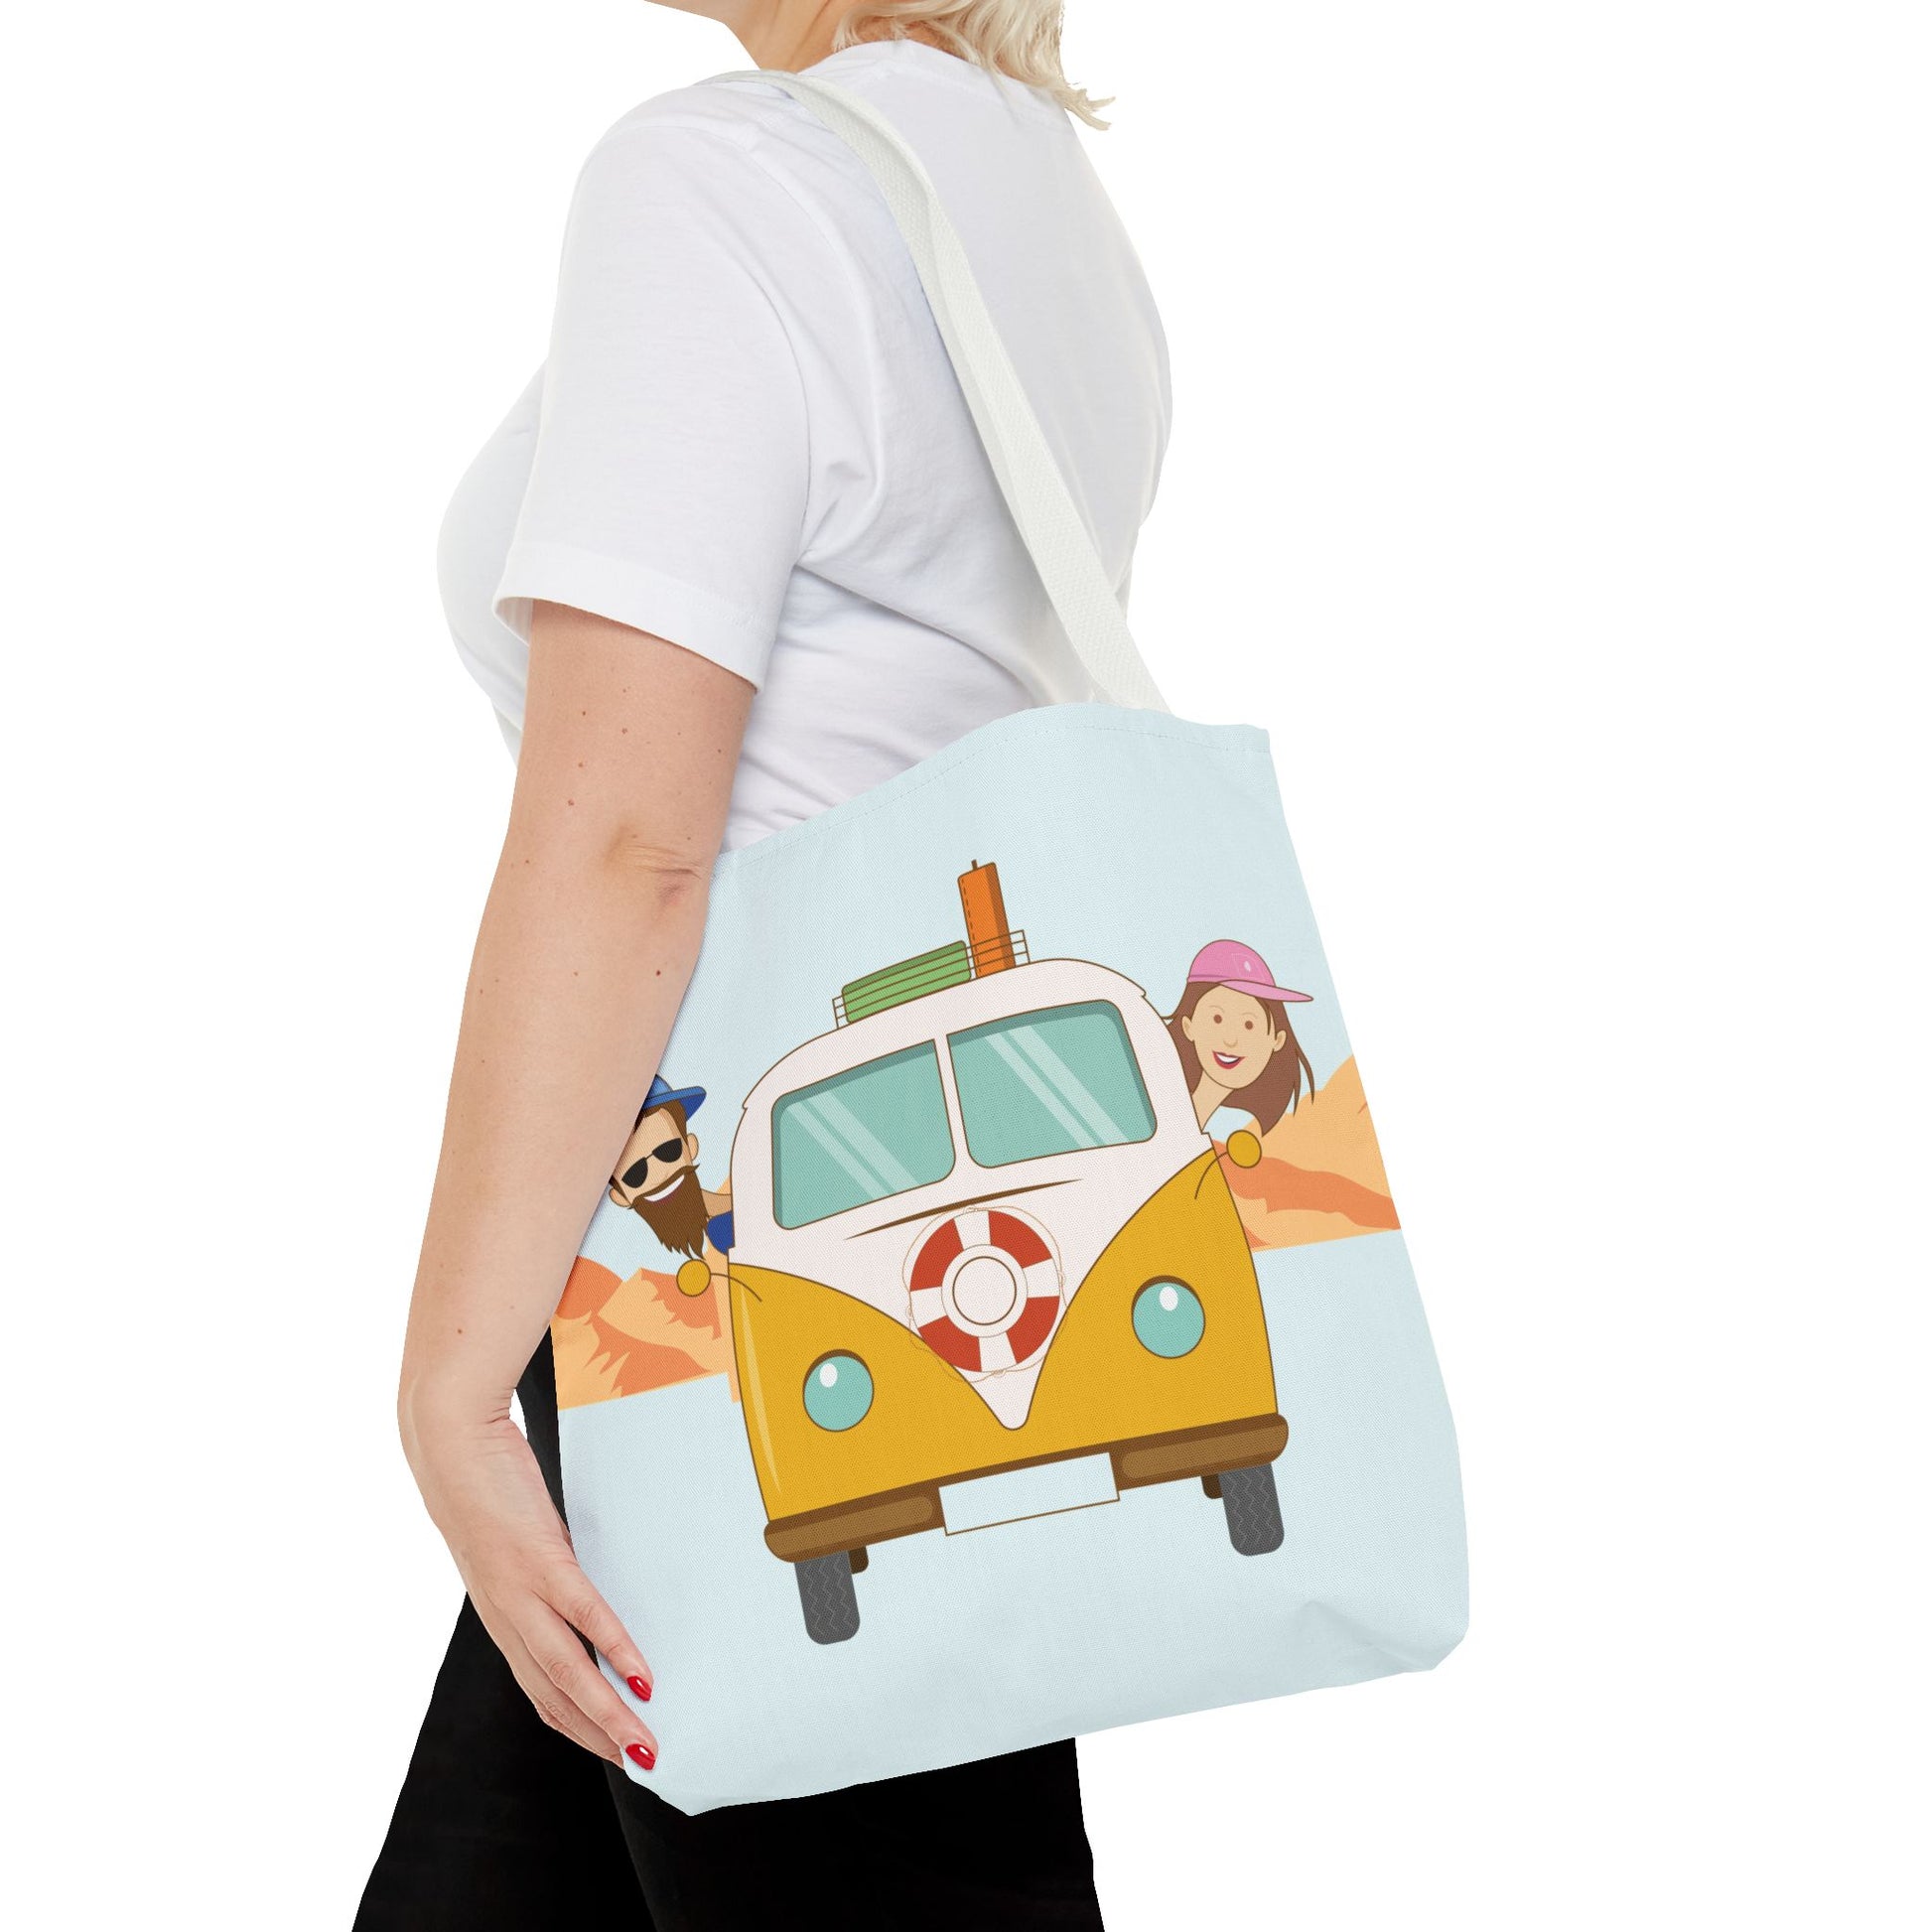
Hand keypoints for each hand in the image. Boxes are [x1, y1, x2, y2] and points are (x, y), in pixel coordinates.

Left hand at [404, 1406, 657, 1769]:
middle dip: (600, 1739)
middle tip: (647, 1767)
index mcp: (503, 1616)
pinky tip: (642, 1677)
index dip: (579, 1728)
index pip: (542, 1692)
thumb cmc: (486, 1486)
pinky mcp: (538, 1560)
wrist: (449, 1444)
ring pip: (567, 1673)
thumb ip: (541, 1571)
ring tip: (647, 1744)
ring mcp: (520, 1592)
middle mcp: (507, 1617)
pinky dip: (614, 1652)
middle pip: (555, 1698)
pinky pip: (584, 1617)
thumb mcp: (514, 1542)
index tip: (618, 1751)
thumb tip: (579, 1586)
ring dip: (609, 1717)